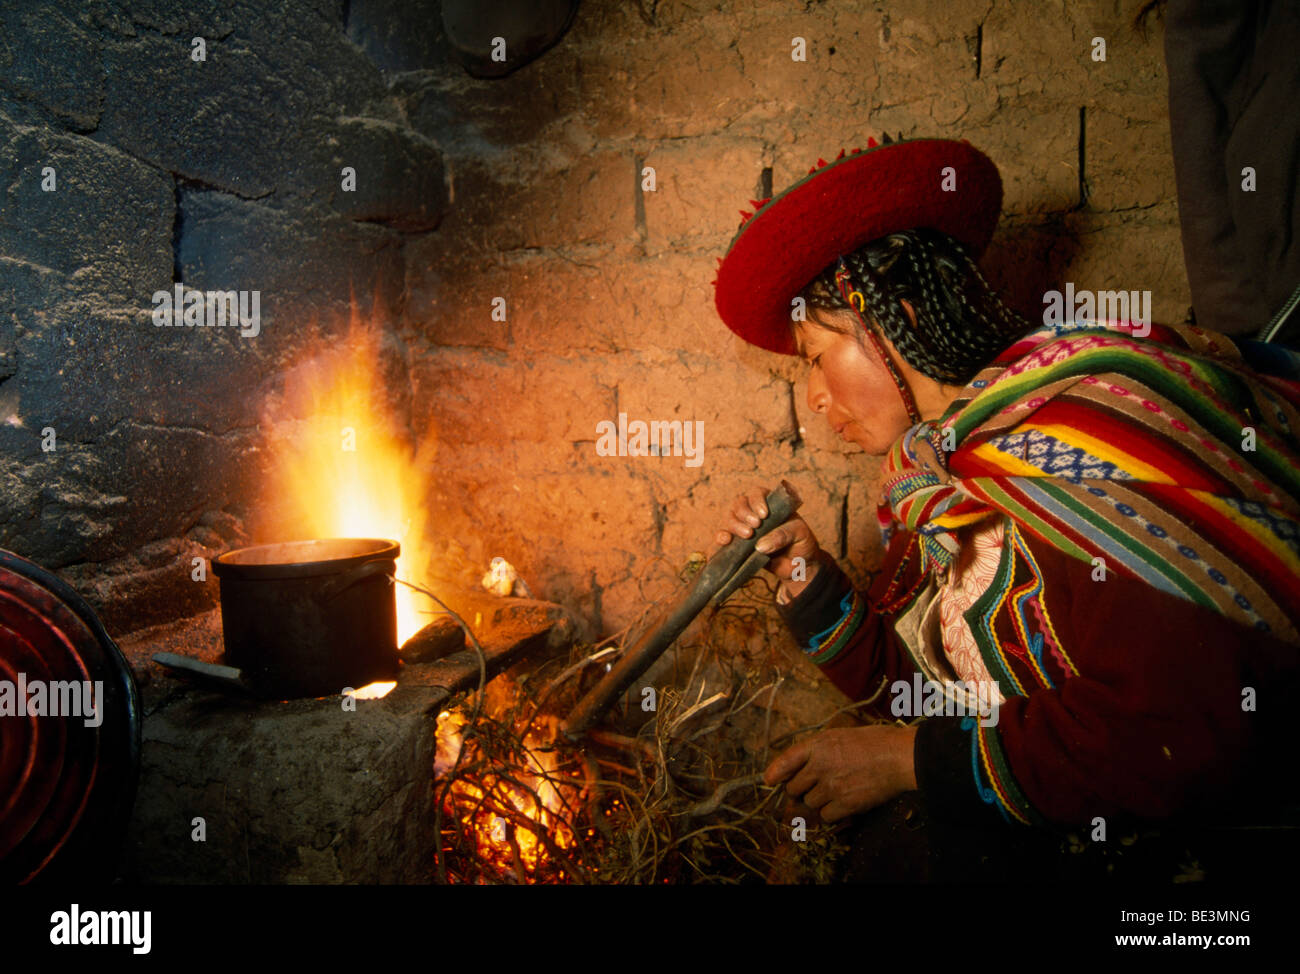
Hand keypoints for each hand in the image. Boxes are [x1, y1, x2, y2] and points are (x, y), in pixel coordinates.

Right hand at [709, 484, 822, 599]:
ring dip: (734, 525)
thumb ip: (783, 535)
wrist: (801, 567)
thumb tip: (760, 546)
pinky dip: (721, 538)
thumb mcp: (800, 534)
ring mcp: (746, 529)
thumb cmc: (802, 544)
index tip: (764, 514)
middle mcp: (755, 514)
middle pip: (739, 505)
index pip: (757, 493)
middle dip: (744, 514)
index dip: (757, 501)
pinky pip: (724, 539)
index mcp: (771, 504)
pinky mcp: (739, 546)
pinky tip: (725, 541)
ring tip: (747, 536)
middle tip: (755, 527)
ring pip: (730, 519)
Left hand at [763, 725, 917, 822]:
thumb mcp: (840, 735)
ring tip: (835, 790)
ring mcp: (831, 786)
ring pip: (809, 803)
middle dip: (799, 789)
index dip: (775, 772)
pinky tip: (843, 802)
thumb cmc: (875, 742)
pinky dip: (831, 813)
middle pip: (794, 788)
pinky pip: (825, 816)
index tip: (769, 780)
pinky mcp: (845, 804)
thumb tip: (799, 765)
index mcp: (818, 745)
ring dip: (818, 800)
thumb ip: (817, 749)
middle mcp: (820, 766)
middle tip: (812, 786)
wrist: (899, 757)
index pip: (787, 760)